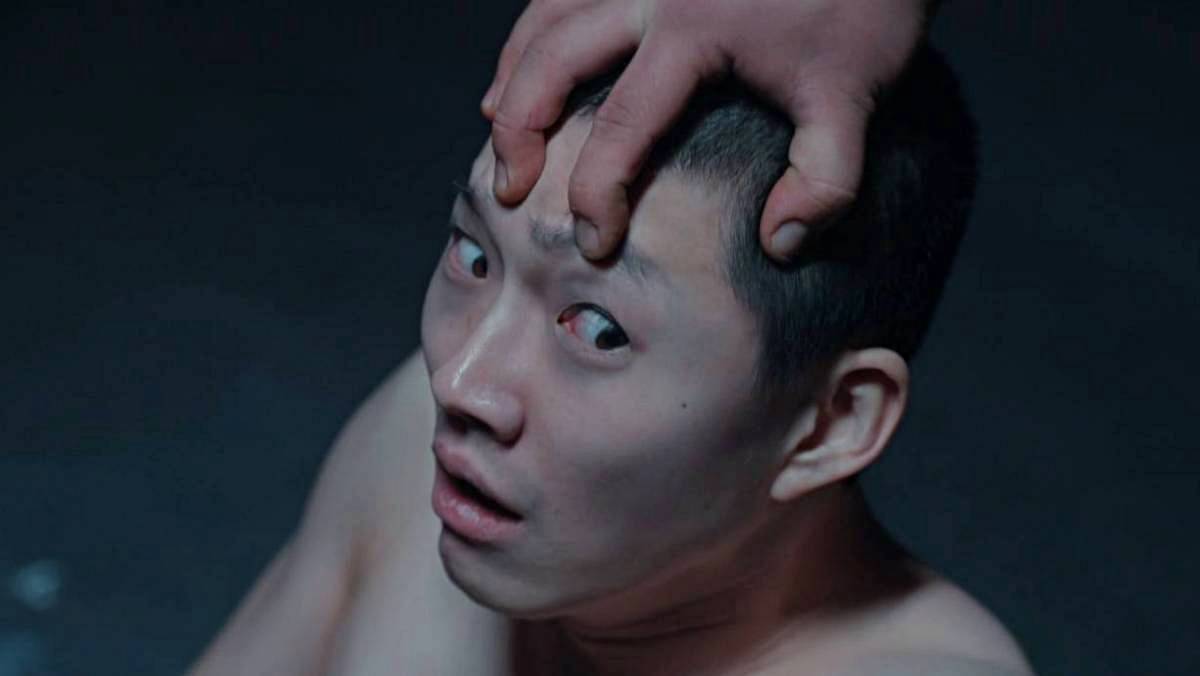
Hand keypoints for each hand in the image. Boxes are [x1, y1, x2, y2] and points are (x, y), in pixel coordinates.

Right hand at [482, 0, 933, 260]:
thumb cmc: (865, 1)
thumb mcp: (855, 93)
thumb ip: (823, 178)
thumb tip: (778, 244)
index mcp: (695, 29)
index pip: (623, 125)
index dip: (597, 192)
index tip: (592, 243)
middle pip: (552, 60)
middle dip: (520, 129)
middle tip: (508, 186)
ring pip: (546, 13)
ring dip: (513, 71)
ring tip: (496, 123)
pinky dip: (536, 27)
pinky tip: (532, 58)